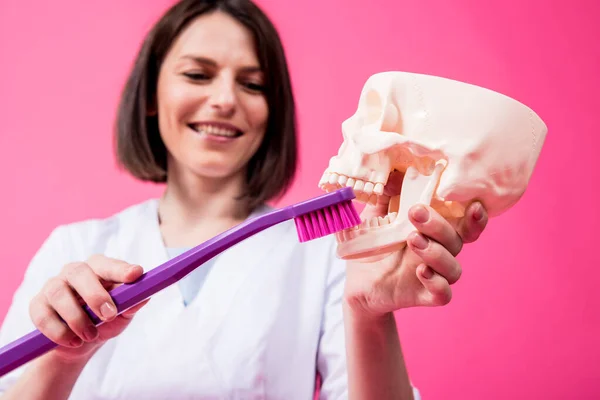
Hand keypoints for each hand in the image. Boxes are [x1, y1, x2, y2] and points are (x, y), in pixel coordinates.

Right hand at [28, 254, 148, 362]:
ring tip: (91, 335)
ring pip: (59, 294)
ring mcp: (52, 286)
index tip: (136, 275)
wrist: (79, 344)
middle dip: (95, 294)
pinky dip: (59, 331)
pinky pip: (43, 315)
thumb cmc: (104, 321)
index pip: (107, 264)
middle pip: (80, 272)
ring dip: (77, 318)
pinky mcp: (37, 305)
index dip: (120, 268)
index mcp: (97, 269)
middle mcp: (73, 272)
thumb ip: (132, 304)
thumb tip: (145, 296)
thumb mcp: (122, 315)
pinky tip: (73, 341)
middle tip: (109, 314)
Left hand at [344, 187, 487, 317]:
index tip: (473, 204)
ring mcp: (434, 274)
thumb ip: (387, 191)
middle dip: (440, 225)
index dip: (476, 215)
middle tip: (415, 212)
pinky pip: (443, 294)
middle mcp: (440, 251)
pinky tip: (421, 272)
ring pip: (454, 267)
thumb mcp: (376, 212)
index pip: (466, 222)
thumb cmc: (373, 241)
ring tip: (412, 239)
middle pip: (457, 239)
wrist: (358, 280)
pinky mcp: (423, 295)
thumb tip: (395, 166)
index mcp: (435, 230)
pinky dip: (437, 283)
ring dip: (436, 252)